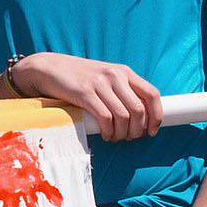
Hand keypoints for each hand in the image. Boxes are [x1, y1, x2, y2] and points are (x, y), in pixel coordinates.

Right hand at [2, 51, 162, 141]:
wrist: (49, 68)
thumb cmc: (79, 77)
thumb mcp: (105, 77)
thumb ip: (122, 90)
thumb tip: (141, 116)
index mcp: (124, 72)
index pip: (152, 94)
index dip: (157, 116)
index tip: (153, 131)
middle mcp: (115, 75)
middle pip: (139, 110)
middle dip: (138, 130)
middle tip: (130, 138)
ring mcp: (99, 84)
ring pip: (124, 117)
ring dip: (122, 134)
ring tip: (116, 138)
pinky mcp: (85, 93)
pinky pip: (105, 118)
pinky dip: (109, 132)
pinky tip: (106, 135)